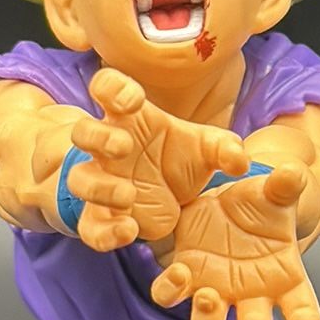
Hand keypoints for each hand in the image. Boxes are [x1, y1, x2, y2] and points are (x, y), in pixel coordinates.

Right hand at [68, 68, 249, 250]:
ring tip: (128, 195)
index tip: (133, 101)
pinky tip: (128, 231)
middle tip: (124, 146)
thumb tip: (239, 160)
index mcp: (128, 118)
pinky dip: (104, 231)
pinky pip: (90, 226)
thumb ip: (225, 149)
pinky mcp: (101, 217)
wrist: (166, 197)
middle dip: (98, 136)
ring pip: (80, 179)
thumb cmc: (178, 158)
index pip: (107, 88)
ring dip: (100, 187)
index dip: (113, 89)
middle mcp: (107, 148)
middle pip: (84, 132)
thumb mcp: (206, 149)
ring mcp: (100, 182)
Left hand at [150, 161, 319, 319]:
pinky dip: (171, 289)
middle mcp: (253, 296)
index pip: (305, 316)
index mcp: (287, 280)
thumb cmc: (267, 205)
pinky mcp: (188, 275)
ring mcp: (218, 290)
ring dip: (208, 317)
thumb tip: (293, 173)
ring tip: (208, 296)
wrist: (236, 201)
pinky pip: (172, 294)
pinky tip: (178, 271)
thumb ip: (286, 186)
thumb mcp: (278, 193)